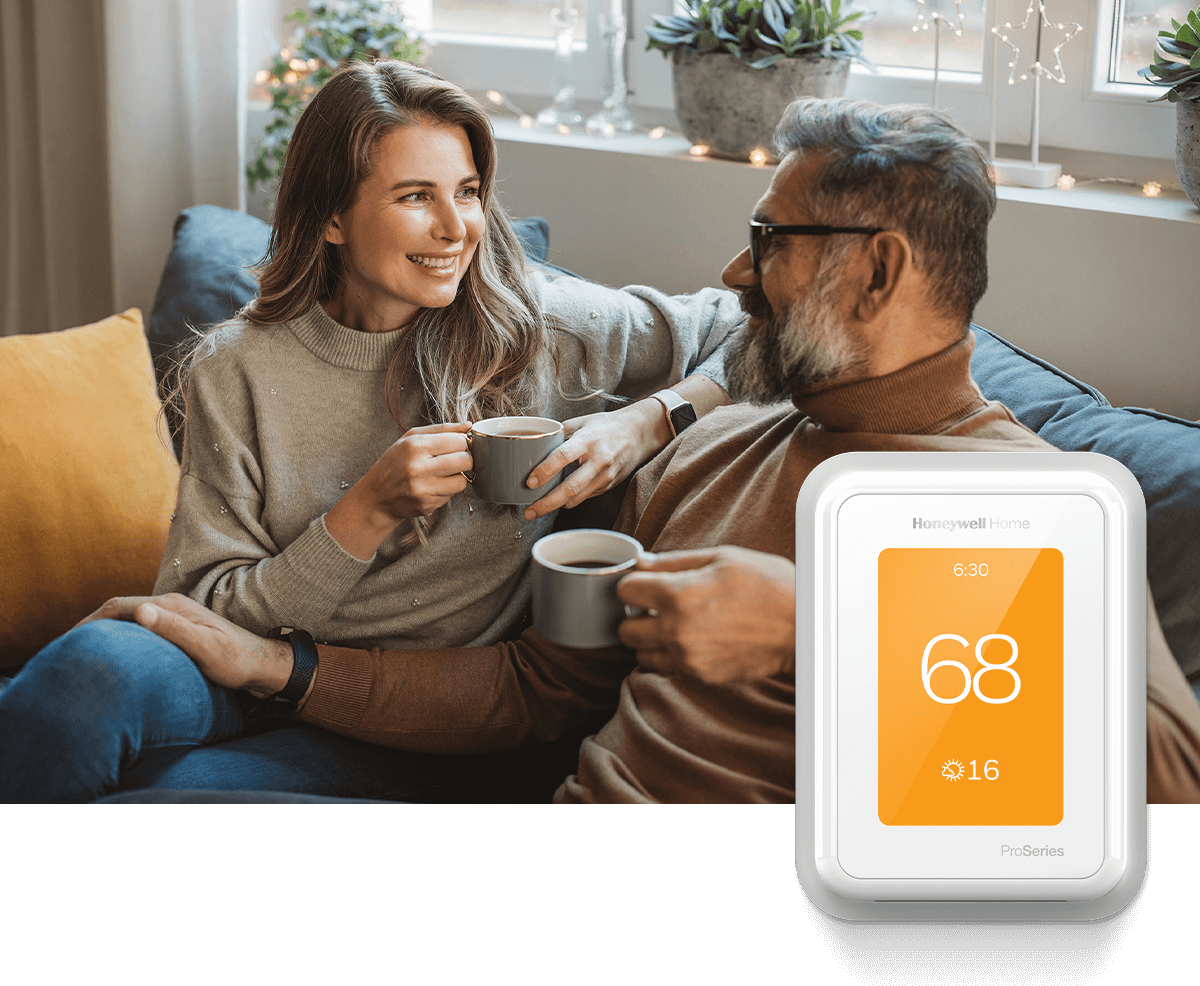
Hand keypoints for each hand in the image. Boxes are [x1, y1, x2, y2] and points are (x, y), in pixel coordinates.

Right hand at [76, 594, 295, 699]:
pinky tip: (115, 654)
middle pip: (119, 609)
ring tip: (83, 651)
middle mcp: (171, 605)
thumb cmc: (236, 661)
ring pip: (129, 617)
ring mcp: (175, 616)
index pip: (119, 607)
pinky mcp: (179, 629)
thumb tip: (141, 610)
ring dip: (104, 630)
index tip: (68, 642)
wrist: (263, 666)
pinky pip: (140, 627)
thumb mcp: (206, 648)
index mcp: (172, 605)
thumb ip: (175, 629)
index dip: (90, 623)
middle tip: (65, 648)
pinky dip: (120, 636)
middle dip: (90, 625)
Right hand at [327, 422, 472, 558]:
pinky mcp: (427, 505)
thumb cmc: (395, 462)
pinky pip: (451, 496)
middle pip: (465, 461)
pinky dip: (447, 490)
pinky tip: (434, 486)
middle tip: (455, 460)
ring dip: (458, 477)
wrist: (377, 495)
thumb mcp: (410, 438)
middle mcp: (419, 468)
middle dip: (465, 459)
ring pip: (462, 481)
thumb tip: (468, 426)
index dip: (463, 443)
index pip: (458, 442)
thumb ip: (441, 429)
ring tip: (443, 473)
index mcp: (415, 446)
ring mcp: (423, 489)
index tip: (457, 446)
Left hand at [521, 401, 664, 520]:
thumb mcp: (582, 422)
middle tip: (529, 512)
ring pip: (577, 498)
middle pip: (570, 487)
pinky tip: (558, 499)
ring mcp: (605, 476)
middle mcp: (598, 460)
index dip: (545, 471)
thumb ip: (558, 432)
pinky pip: (585, 496)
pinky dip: (569, 500)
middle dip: (547, 503)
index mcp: (588, 440)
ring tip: (536, 510)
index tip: (529, 482)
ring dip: (555, 506)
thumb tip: (534, 442)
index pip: (563, 457)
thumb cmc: (607, 426)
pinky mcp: (608, 485)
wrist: (639, 433)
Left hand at [615, 546, 795, 684]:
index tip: (645, 582)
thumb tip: (642, 561)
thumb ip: (674, 561)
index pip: (625, 591)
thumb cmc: (768, 584)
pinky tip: (690, 640)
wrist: (803, 625)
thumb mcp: (721, 558)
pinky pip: (666, 669)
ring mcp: (688, 658)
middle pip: (625, 629)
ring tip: (673, 624)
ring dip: (649, 639)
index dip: (634, 583)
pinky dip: (669, 656)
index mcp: (679, 595)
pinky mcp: (701, 676)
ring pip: (640, 655)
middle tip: (656, 605)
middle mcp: (677, 630)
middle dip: (635, 614)